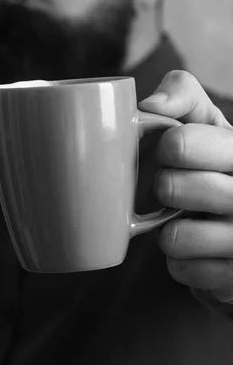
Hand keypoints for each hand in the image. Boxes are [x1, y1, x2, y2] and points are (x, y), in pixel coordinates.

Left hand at [139, 70, 232, 302]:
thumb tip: (149, 105)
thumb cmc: (216, 163)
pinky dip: (181, 263)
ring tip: (187, 222)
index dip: (168, 147)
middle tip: (176, 188)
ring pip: (175, 237)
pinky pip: (183, 271)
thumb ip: (184, 94)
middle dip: (165, 187)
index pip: (182, 142)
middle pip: (172, 188)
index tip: (173, 151)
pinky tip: (198, 252)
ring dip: (169, 231)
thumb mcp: (209, 121)